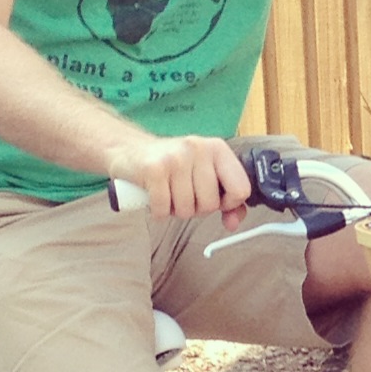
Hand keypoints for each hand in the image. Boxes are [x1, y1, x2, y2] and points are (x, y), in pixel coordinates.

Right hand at [105, 134, 251, 224]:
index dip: (229, 204)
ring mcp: (175, 158)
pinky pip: (164, 209)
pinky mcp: (153, 169)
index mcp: (218, 149)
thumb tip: (233, 223)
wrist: (129, 150)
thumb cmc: (173, 167)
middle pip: (211, 204)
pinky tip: (155, 197)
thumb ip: (226, 200)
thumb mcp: (204, 175)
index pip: (241, 188)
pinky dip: (159, 211)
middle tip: (183, 195)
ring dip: (175, 210)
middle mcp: (198, 149)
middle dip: (196, 209)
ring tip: (169, 193)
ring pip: (187, 209)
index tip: (217, 202)